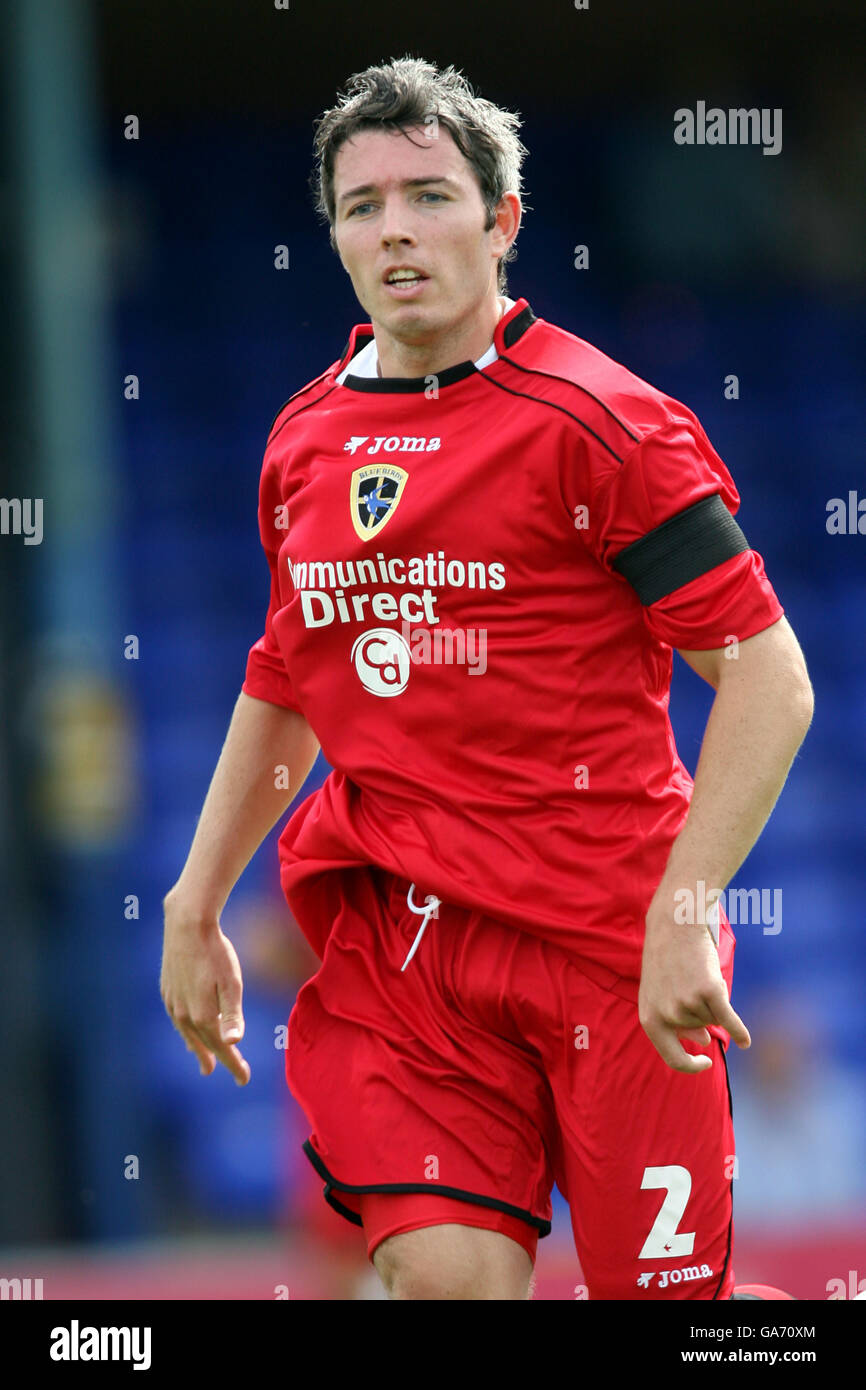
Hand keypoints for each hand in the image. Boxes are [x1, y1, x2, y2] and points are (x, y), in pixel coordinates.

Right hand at [160, 895, 250, 1084]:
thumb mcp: (231, 982)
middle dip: (214, 1059)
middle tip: (218, 1072)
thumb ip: (232, 1015)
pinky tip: (186, 1027)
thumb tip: (233, 1043)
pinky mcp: (167, 989)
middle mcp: (184, 1014)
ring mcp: (173, 1002)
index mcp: (203, 1016)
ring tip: (201, 1058)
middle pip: (203, 1043)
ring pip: (186, 1032)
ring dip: (195, 1046)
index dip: (234, 1065)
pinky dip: (184, 1029)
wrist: (187, 924)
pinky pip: (177, 1018)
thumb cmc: (216, 952)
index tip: (244, 1080)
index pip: (221, 1048)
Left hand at [638, 907, 750, 1074]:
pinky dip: (740, 1031)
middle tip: (692, 985)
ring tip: (697, 973)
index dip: (690, 1066)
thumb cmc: (667, 958)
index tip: (703, 1062)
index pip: (673, 1058)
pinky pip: (729, 1019)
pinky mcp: (709, 991)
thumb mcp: (660, 992)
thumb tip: (703, 1042)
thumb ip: (675, 1020)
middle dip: (703, 1013)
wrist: (674, 923)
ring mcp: (688, 1004)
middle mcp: (667, 1015)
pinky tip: (747, 1042)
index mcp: (650, 1019)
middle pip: (701, 1031)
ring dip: (712, 1000)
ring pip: (713, 1017)